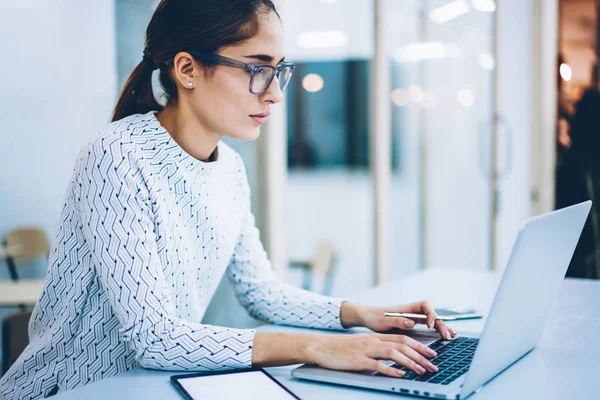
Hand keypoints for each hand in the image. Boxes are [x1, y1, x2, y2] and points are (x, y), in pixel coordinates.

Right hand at [307, 333, 438, 377]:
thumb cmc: (342, 348)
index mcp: (376, 337)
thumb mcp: (363, 344)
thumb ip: (378, 349)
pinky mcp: (359, 360)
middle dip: (421, 355)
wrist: (322, 347)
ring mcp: (367, 350)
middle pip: (403, 345)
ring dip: (411, 362)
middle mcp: (374, 341)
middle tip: (433, 365)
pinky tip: (400, 374)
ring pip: (394, 353)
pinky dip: (391, 369)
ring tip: (421, 370)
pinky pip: (378, 364)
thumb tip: (395, 359)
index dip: (420, 346)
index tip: (432, 354)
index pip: (403, 338)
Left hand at [345, 301, 455, 339]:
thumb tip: (411, 322)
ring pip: (431, 320)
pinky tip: (444, 335)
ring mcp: (412, 317)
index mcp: (405, 308)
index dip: (429, 314)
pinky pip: (427, 325)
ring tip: (450, 336)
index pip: (424, 305)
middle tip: (447, 335)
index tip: (429, 326)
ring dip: (441, 327)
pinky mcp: (411, 323)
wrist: (366, 317)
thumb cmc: (373, 317)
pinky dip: (436, 329)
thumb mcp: (383, 321)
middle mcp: (411, 311)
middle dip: (440, 323)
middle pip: (431, 314)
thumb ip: (397, 321)